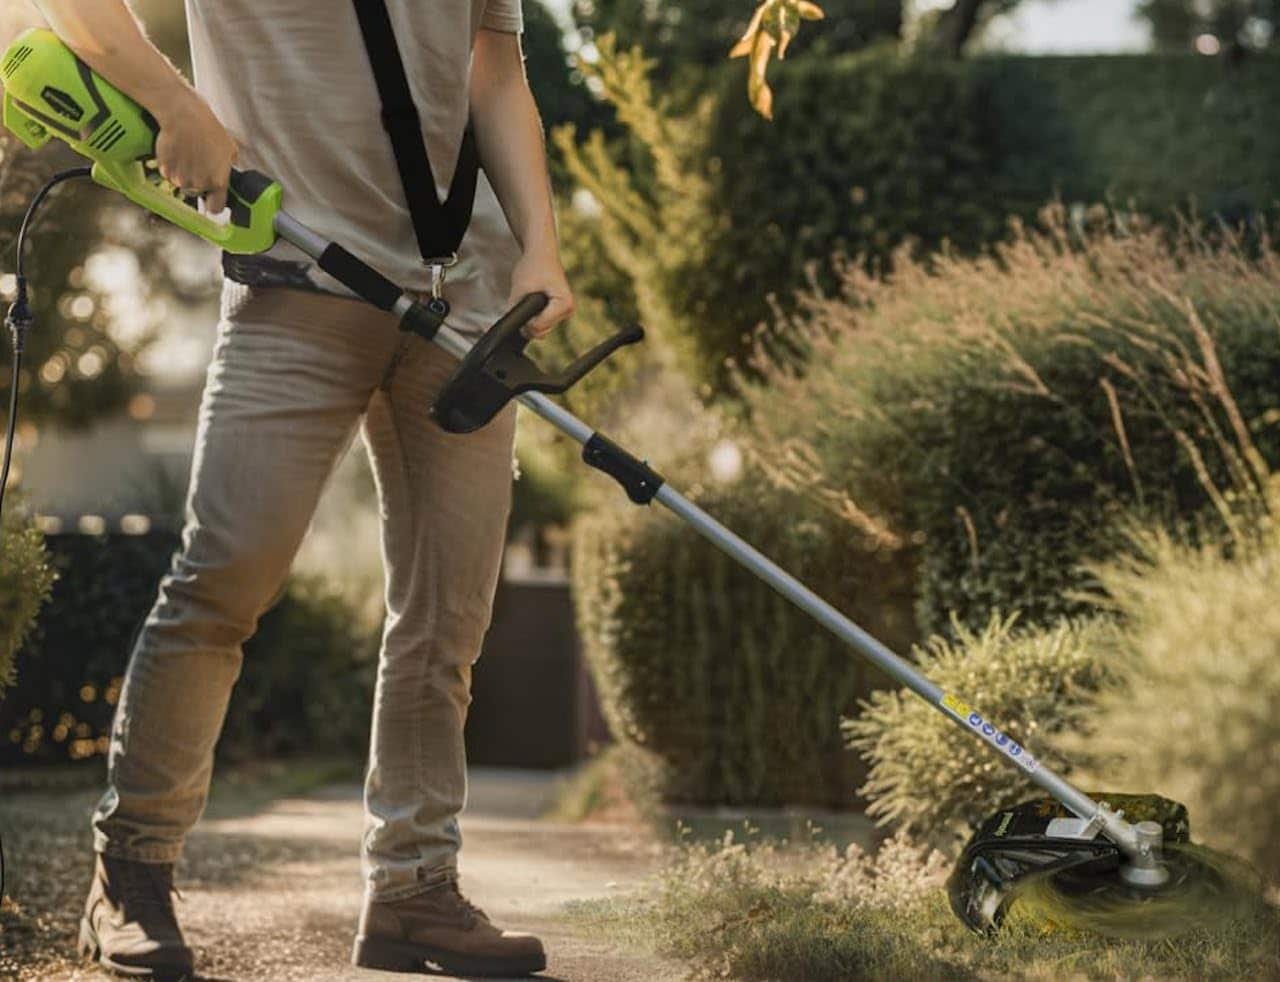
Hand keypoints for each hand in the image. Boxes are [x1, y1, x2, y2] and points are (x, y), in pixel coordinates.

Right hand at [152, 88, 237, 213]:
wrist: (183, 116)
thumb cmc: (208, 128)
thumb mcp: (230, 148)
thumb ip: (229, 167)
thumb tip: (228, 171)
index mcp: (218, 182)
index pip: (216, 208)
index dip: (214, 204)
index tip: (212, 199)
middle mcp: (199, 184)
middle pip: (196, 193)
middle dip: (197, 183)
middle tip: (197, 163)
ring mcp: (180, 178)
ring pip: (181, 184)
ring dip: (183, 174)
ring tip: (187, 154)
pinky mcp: (164, 171)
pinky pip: (168, 175)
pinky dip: (171, 167)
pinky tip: (177, 151)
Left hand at [508, 247, 574, 338]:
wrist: (542, 253)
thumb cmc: (533, 266)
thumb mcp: (519, 289)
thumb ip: (514, 310)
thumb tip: (509, 327)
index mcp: (564, 304)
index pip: (538, 327)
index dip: (524, 320)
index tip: (521, 303)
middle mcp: (569, 310)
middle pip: (541, 332)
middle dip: (527, 320)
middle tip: (522, 300)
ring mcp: (566, 312)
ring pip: (542, 330)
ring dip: (531, 318)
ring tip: (528, 298)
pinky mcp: (560, 312)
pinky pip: (544, 324)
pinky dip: (535, 316)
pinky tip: (533, 302)